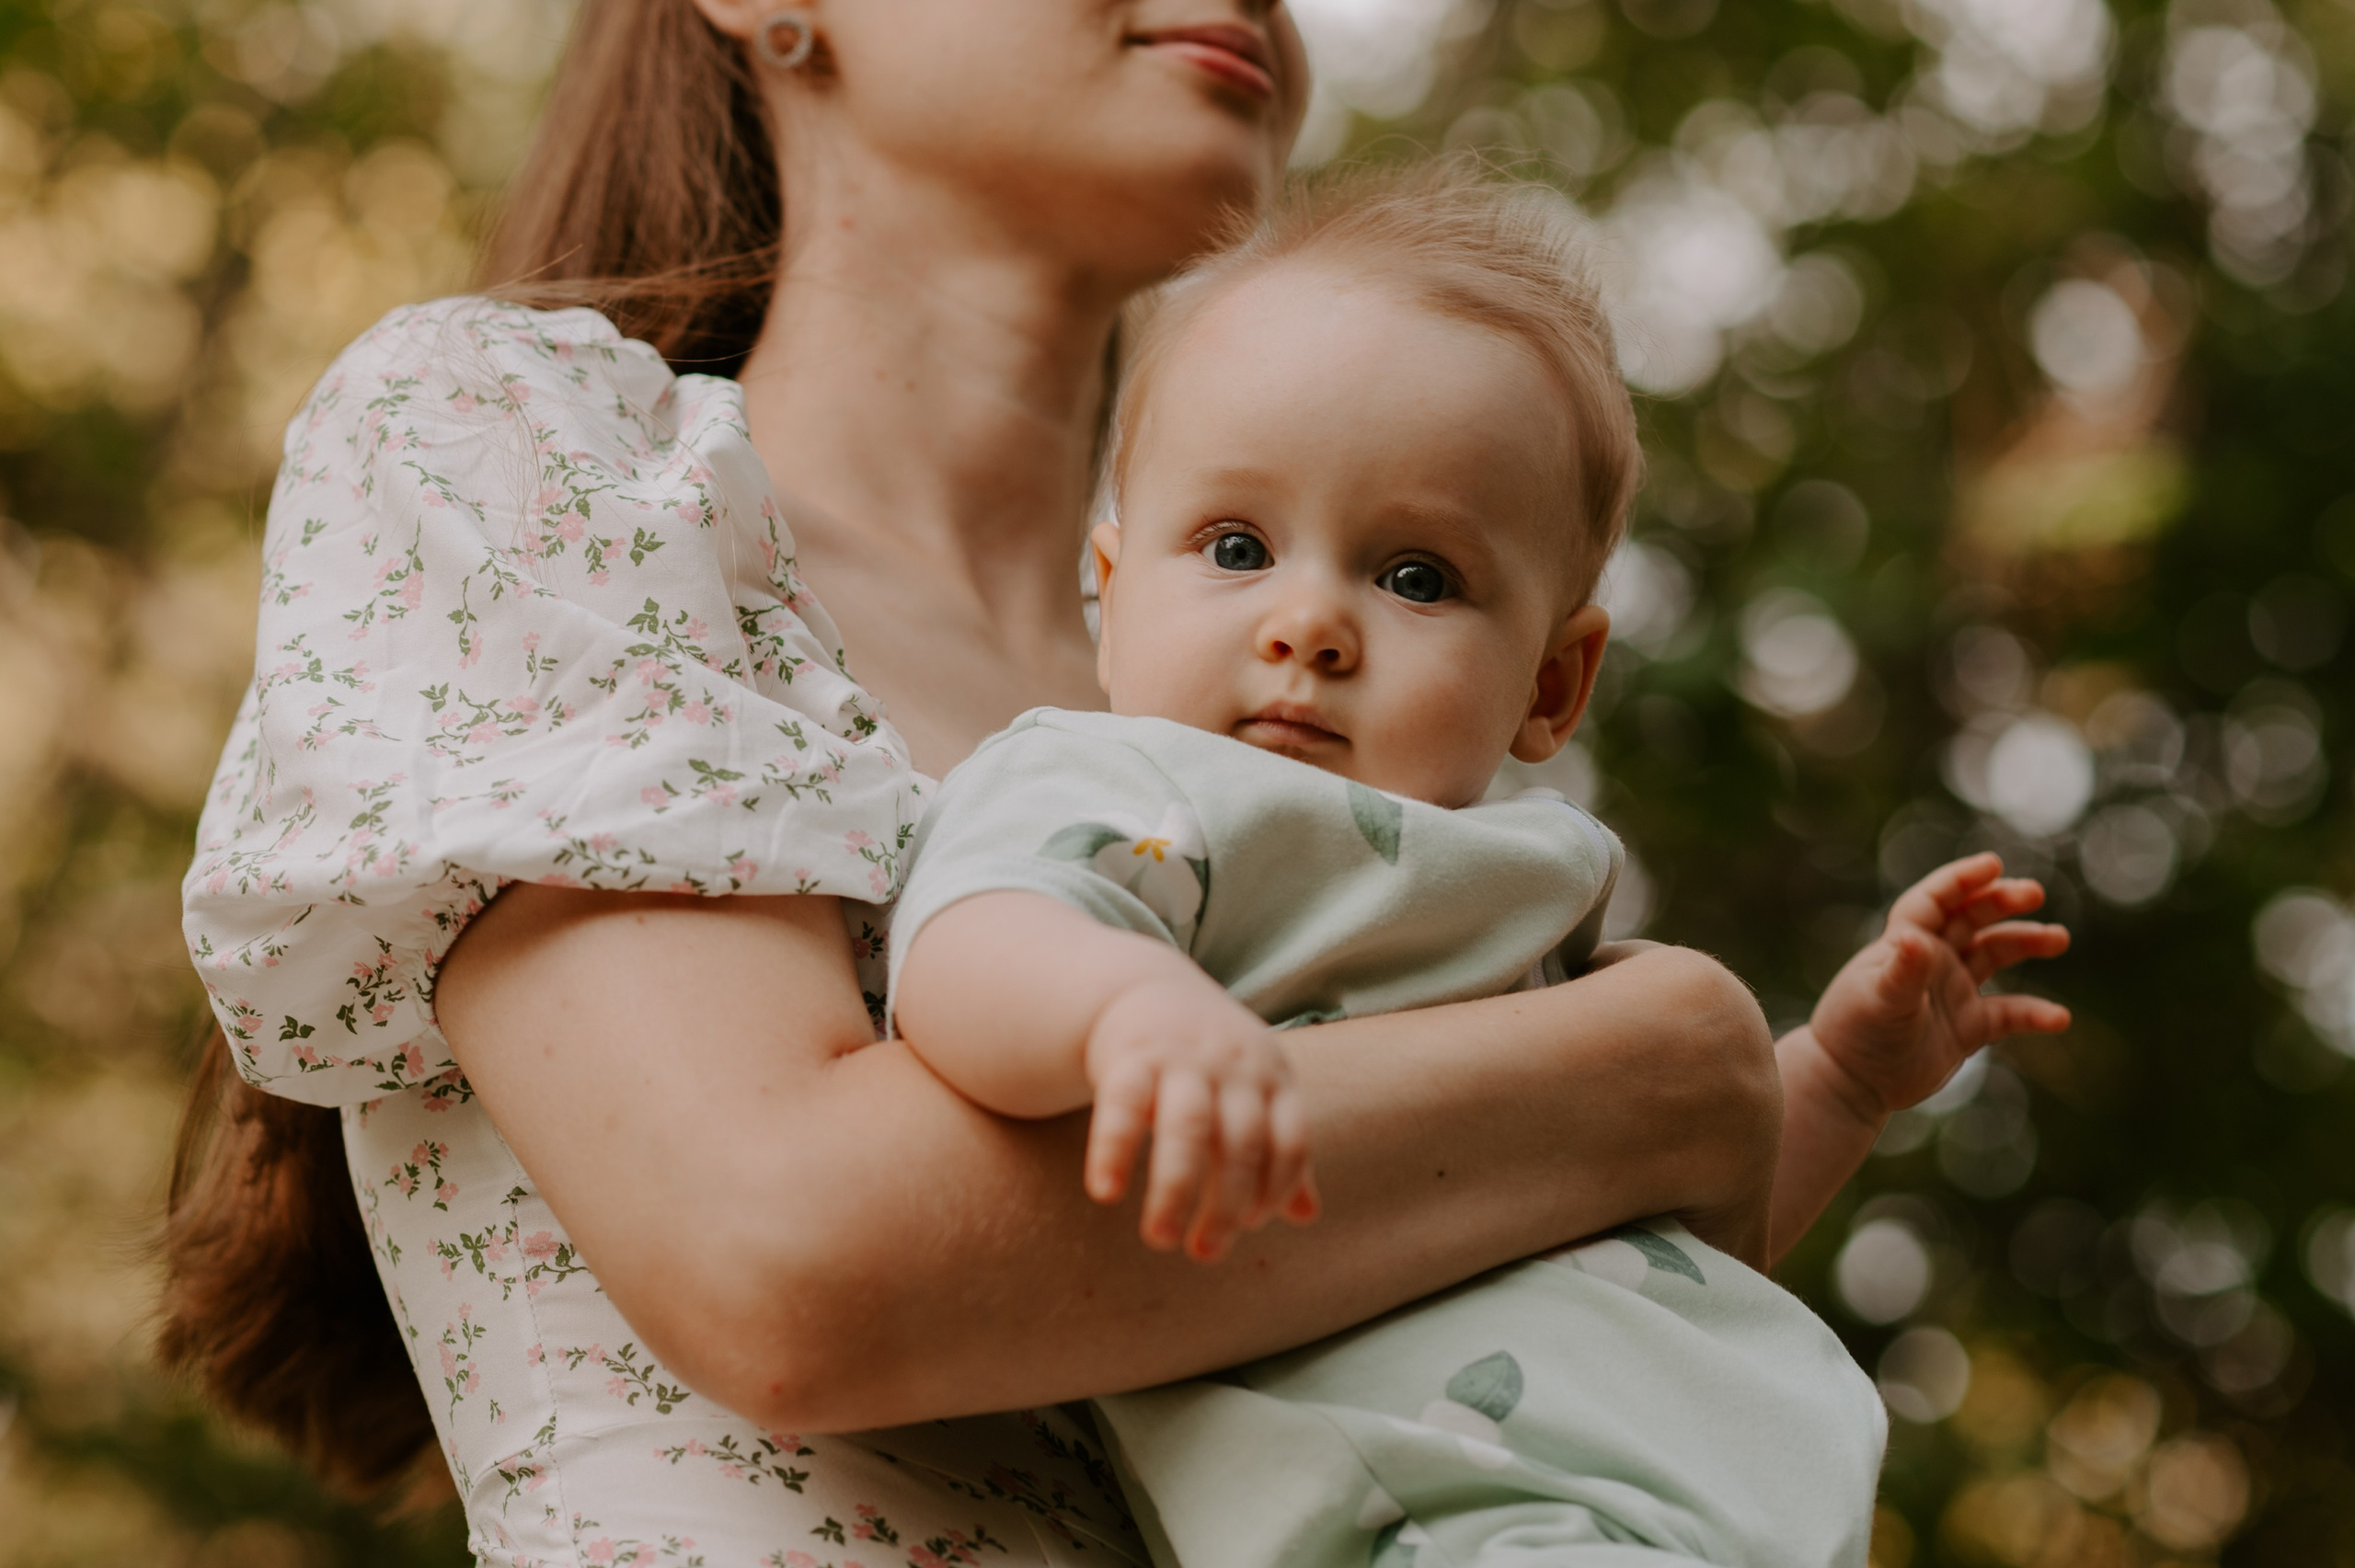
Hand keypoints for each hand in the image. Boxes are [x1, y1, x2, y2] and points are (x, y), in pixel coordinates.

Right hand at [1083, 973, 1318, 1261]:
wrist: (1142, 987)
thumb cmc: (1209, 1060)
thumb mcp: (1255, 1091)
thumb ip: (1278, 1148)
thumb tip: (1308, 1217)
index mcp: (1272, 1076)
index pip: (1291, 1142)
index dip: (1276, 1189)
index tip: (1250, 1225)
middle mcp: (1233, 1065)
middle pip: (1241, 1144)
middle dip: (1226, 1205)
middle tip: (1205, 1253)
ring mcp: (1182, 1058)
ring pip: (1188, 1130)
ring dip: (1176, 1190)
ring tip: (1161, 1240)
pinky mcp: (1129, 1057)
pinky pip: (1123, 1108)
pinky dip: (1115, 1152)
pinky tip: (1106, 1194)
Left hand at [1809, 852, 2071, 1116]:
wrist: (1851, 1083)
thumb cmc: (1856, 1033)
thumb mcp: (1878, 999)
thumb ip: (1903, 970)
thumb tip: (1913, 937)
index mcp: (1904, 943)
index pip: (1935, 900)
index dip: (1962, 879)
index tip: (1994, 864)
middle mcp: (1931, 960)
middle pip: (1971, 918)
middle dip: (2002, 902)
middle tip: (2035, 893)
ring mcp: (1951, 991)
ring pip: (1994, 955)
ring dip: (2025, 942)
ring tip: (2058, 937)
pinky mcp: (1966, 1027)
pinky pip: (2008, 1014)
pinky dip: (2033, 1014)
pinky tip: (2060, 1018)